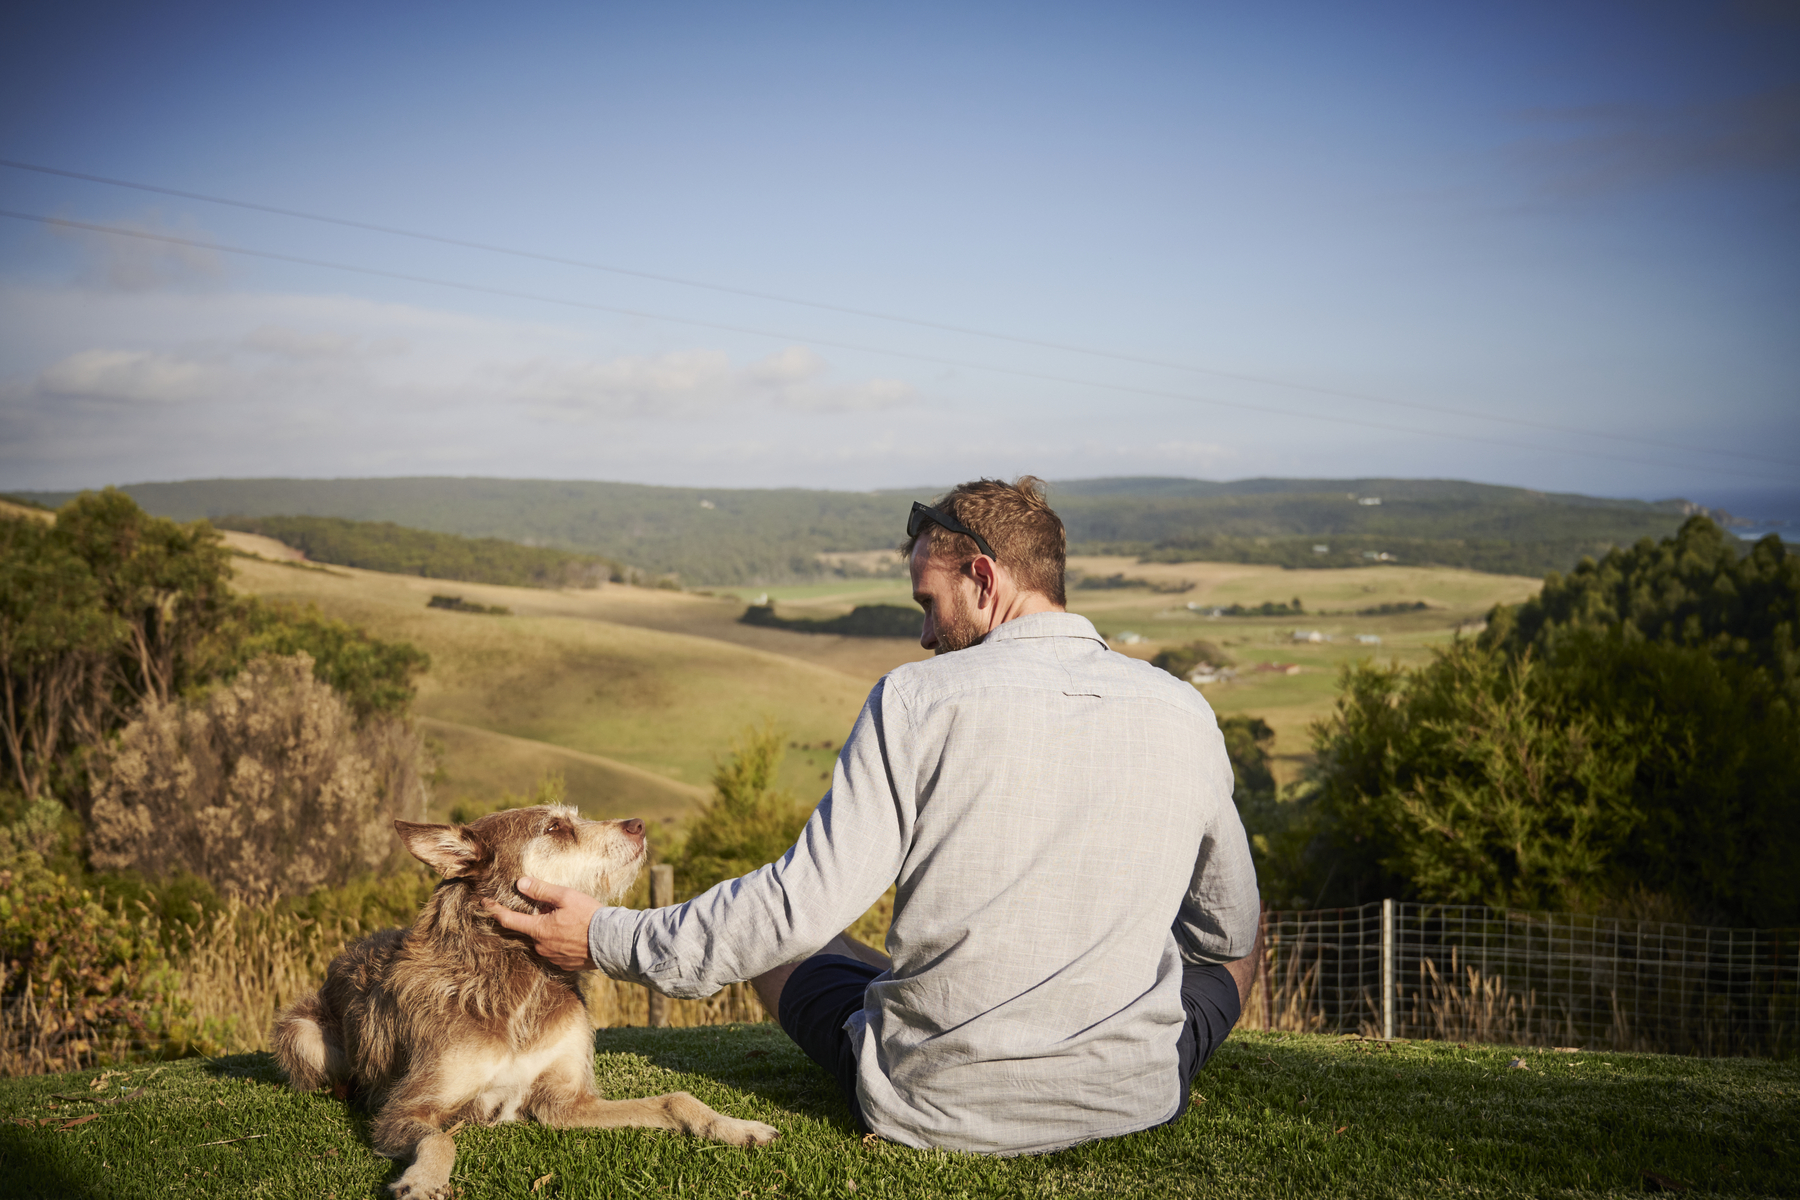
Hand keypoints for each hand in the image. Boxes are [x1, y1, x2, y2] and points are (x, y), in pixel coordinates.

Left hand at [484, 877, 601, 970]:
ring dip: (551, 931)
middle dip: (538, 919)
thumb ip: (542, 891)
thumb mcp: (566, 897)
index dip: (495, 910)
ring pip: (544, 941)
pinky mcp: (565, 965)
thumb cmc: (590, 917)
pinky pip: (556, 951)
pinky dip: (561, 942)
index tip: (484, 903)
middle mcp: (541, 947)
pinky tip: (576, 935)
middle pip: (531, 930)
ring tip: (572, 921)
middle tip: (557, 909)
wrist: (612, 943)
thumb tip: (521, 883)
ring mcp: (553, 958)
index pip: (509, 920)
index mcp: (539, 929)